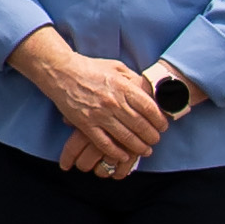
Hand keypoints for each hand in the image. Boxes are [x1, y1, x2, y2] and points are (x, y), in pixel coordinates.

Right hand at [11, 28, 171, 179]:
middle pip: (140, 125)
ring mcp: (99, 114)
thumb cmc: (90, 68)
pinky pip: (104, 143)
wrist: (61, 72)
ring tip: (145, 150)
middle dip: (152, 136)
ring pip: (125, 137)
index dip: (159, 120)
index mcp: (123, 86)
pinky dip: (116, 152)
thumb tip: (149, 91)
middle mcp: (113, 102)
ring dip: (138, 147)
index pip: (149, 108)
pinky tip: (123, 156)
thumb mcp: (117, 67)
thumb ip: (133, 79)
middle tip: (156, 140)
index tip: (163, 126)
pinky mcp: (86, 124)